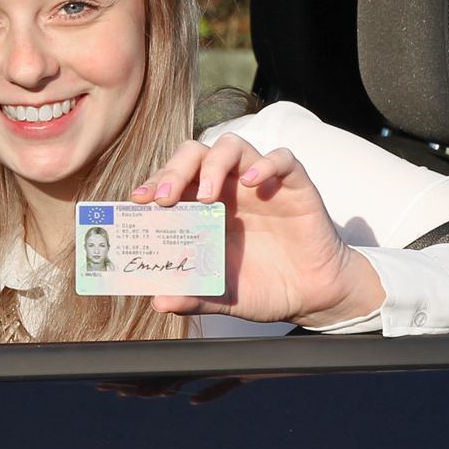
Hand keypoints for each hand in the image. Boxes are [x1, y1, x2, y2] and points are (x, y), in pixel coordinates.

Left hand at [131, 135, 383, 327]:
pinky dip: (266, 164)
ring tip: (207, 195)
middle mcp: (229, 188)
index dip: (153, 184)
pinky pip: (283, 158)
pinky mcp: (294, 185)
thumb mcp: (223, 297)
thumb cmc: (264, 288)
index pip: (173, 180)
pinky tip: (253, 184)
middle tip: (164, 198)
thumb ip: (193, 296)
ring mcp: (261, 183)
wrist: (311, 296)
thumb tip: (159, 302)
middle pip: (196, 154)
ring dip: (214, 164)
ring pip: (232, 146)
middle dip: (175, 169)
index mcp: (204, 208)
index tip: (137, 201)